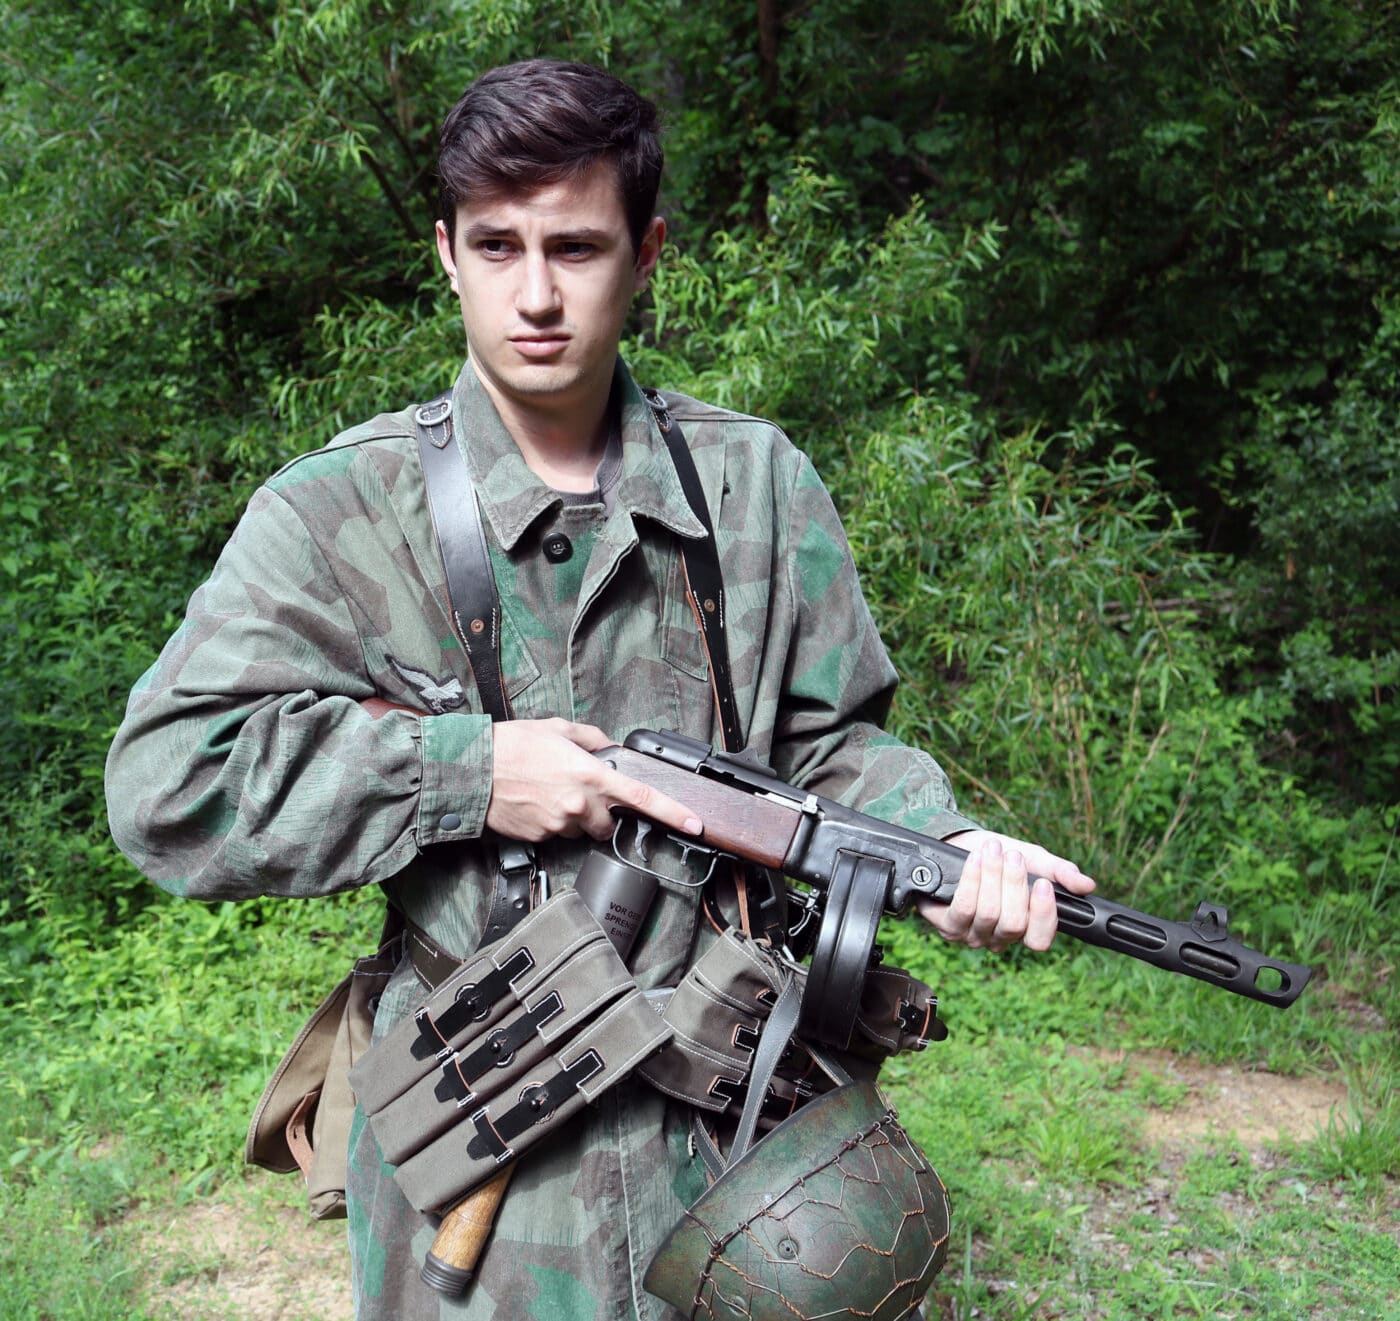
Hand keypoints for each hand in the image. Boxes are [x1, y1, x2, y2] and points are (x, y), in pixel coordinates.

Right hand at [486, 718, 702, 842]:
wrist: (471, 769)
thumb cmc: (511, 746)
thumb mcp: (557, 728)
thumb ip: (590, 738)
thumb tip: (606, 746)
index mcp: (590, 776)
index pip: (642, 799)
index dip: (673, 813)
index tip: (693, 824)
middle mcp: (579, 805)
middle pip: (609, 825)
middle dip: (603, 814)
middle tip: (584, 795)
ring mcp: (559, 824)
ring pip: (581, 831)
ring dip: (576, 818)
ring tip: (551, 794)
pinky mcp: (539, 837)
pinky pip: (556, 834)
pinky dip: (553, 822)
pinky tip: (536, 803)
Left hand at [914, 829, 1095, 951]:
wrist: (961, 845)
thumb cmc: (1000, 857)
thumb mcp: (1033, 859)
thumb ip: (1059, 872)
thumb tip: (1087, 885)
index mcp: (1025, 928)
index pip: (1040, 940)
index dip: (1043, 915)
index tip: (1043, 884)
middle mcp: (999, 938)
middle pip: (1013, 923)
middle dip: (1014, 885)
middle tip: (1013, 856)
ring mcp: (972, 935)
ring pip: (988, 913)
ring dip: (991, 876)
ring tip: (992, 850)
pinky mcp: (949, 925)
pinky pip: (964, 907)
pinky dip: (972, 879)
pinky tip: (976, 860)